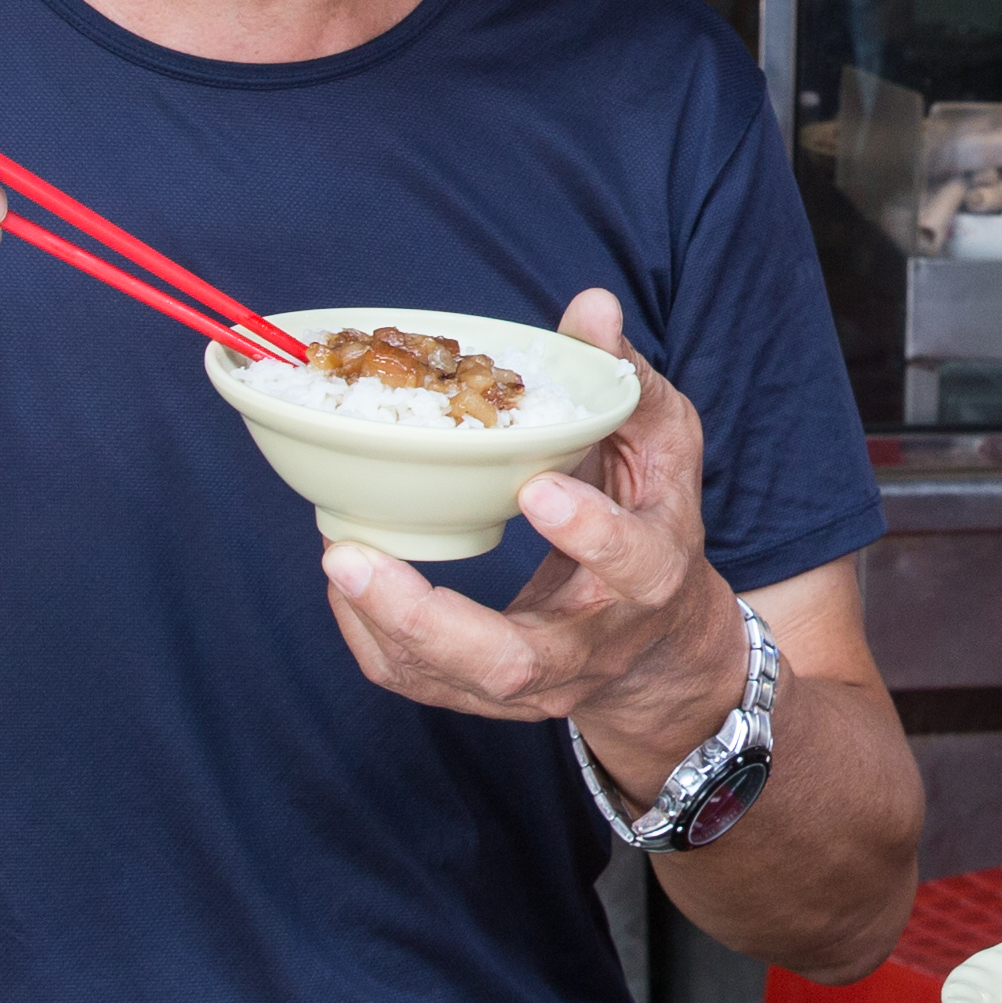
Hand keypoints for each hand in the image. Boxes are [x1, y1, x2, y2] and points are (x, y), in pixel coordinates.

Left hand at [317, 290, 743, 788]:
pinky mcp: (494, 696)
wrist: (662, 642)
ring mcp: (542, 681)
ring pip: (458, 683)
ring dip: (385, 625)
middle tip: (355, 558)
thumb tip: (591, 306)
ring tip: (338, 555)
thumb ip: (624, 379)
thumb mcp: (662, 443)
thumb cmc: (654, 519)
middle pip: (516, 662)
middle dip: (431, 620)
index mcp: (652, 573)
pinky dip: (372, 637)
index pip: (632, 565)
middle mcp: (595, 643)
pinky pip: (421, 684)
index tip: (533, 487)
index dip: (588, 532)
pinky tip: (347, 581)